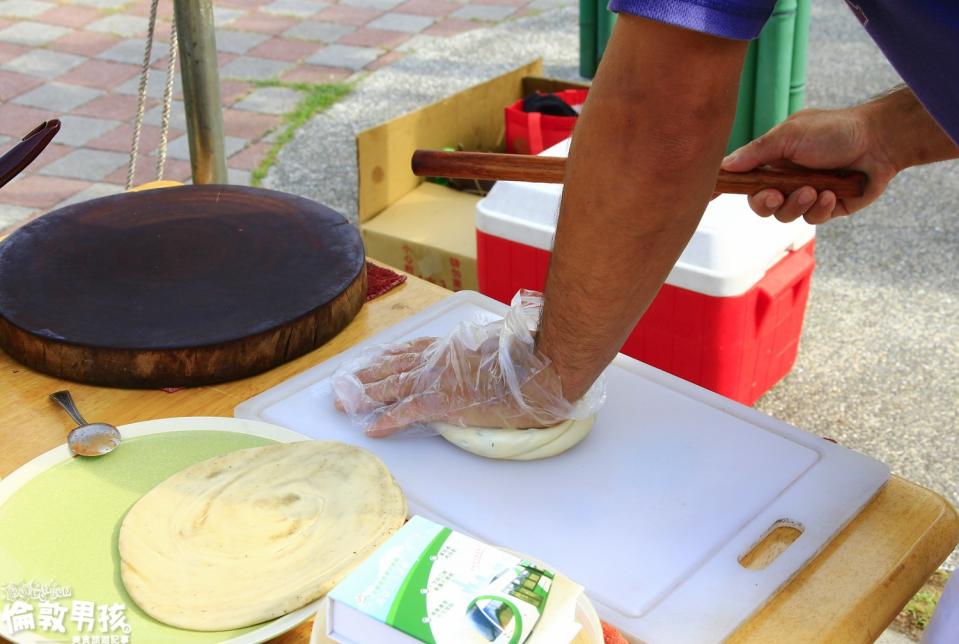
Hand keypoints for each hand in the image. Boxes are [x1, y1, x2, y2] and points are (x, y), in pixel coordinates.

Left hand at [331, 291, 603, 436]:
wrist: (536, 369)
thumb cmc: (523, 358)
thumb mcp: (494, 345)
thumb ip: (477, 351)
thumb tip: (478, 353)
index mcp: (449, 348)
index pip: (409, 351)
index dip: (385, 359)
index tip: (369, 362)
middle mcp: (438, 361)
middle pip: (392, 367)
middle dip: (365, 377)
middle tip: (342, 385)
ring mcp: (439, 381)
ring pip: (392, 387)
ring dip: (365, 396)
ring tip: (344, 404)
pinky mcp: (444, 403)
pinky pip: (408, 412)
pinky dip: (388, 421)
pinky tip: (372, 429)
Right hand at [721, 107, 898, 223]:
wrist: (879, 141)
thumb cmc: (833, 131)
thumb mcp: (789, 135)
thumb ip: (756, 153)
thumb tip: (724, 165)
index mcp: (773, 160)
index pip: (743, 178)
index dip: (727, 188)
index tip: (709, 198)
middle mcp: (787, 178)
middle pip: (760, 204)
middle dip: (767, 202)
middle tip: (776, 194)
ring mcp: (806, 194)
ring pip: (785, 216)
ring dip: (798, 203)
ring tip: (816, 189)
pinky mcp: (827, 208)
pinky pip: (812, 219)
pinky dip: (821, 207)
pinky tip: (832, 192)